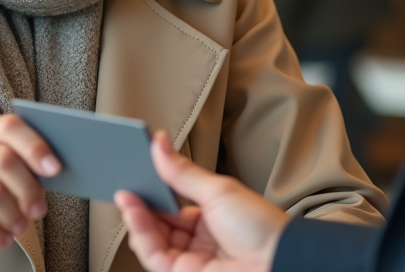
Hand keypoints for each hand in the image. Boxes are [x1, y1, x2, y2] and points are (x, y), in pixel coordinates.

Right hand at [0, 114, 60, 270]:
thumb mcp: (5, 176)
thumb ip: (25, 166)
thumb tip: (56, 168)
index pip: (8, 127)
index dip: (35, 146)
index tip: (56, 169)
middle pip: (2, 159)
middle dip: (28, 188)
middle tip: (39, 209)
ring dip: (12, 215)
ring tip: (20, 226)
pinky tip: (3, 238)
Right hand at [114, 131, 288, 271]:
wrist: (278, 261)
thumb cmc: (262, 228)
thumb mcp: (218, 191)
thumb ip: (182, 172)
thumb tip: (160, 145)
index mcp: (211, 218)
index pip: (173, 205)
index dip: (154, 190)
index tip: (139, 171)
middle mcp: (200, 241)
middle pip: (159, 223)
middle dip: (141, 202)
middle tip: (126, 179)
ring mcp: (191, 260)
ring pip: (152, 239)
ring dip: (136, 216)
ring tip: (126, 194)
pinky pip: (153, 255)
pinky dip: (140, 233)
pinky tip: (134, 212)